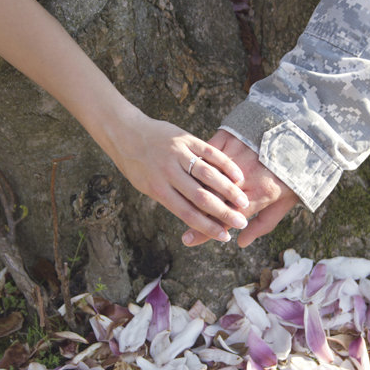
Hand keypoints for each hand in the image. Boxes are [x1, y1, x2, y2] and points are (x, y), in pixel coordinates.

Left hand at [109, 113, 249, 242]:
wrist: (126, 132)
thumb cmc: (136, 165)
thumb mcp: (146, 186)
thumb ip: (169, 198)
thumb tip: (195, 218)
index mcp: (157, 188)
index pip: (187, 213)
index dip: (207, 227)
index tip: (224, 237)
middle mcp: (168, 172)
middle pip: (201, 197)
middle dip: (223, 212)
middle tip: (240, 222)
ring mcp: (178, 154)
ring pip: (208, 175)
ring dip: (228, 190)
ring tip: (243, 202)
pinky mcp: (185, 139)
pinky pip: (209, 152)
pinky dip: (225, 165)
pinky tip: (238, 176)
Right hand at [181, 129, 299, 246]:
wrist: (301, 135)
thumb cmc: (294, 174)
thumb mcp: (286, 202)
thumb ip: (264, 224)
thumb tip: (242, 243)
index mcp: (259, 194)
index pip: (226, 218)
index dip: (206, 231)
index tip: (188, 239)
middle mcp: (244, 178)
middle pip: (211, 201)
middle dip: (194, 218)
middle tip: (181, 231)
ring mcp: (235, 157)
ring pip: (205, 178)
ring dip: (190, 192)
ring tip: (178, 203)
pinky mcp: (228, 139)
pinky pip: (207, 155)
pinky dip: (197, 166)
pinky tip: (186, 175)